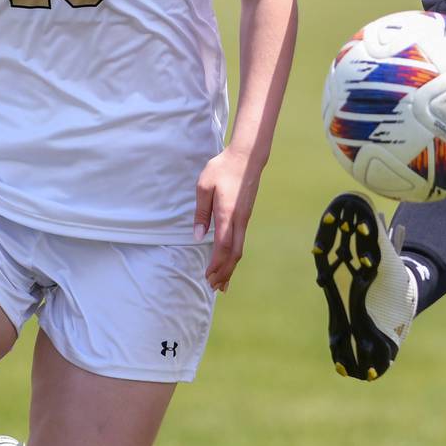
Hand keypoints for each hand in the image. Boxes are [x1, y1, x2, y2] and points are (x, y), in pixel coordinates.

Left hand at [193, 146, 260, 292]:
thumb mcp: (204, 186)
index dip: (216, 264)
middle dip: (224, 272)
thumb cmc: (222, 169)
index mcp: (228, 214)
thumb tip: (198, 236)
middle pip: (234, 254)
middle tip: (213, 287)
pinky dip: (234, 257)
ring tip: (222, 284)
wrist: (246, 158)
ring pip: (239, 250)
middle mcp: (239, 220)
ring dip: (230, 268)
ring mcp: (245, 219)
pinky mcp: (245, 217)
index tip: (208, 276)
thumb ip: (201, 212)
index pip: (223, 246)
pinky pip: (241, 242)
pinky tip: (229, 262)